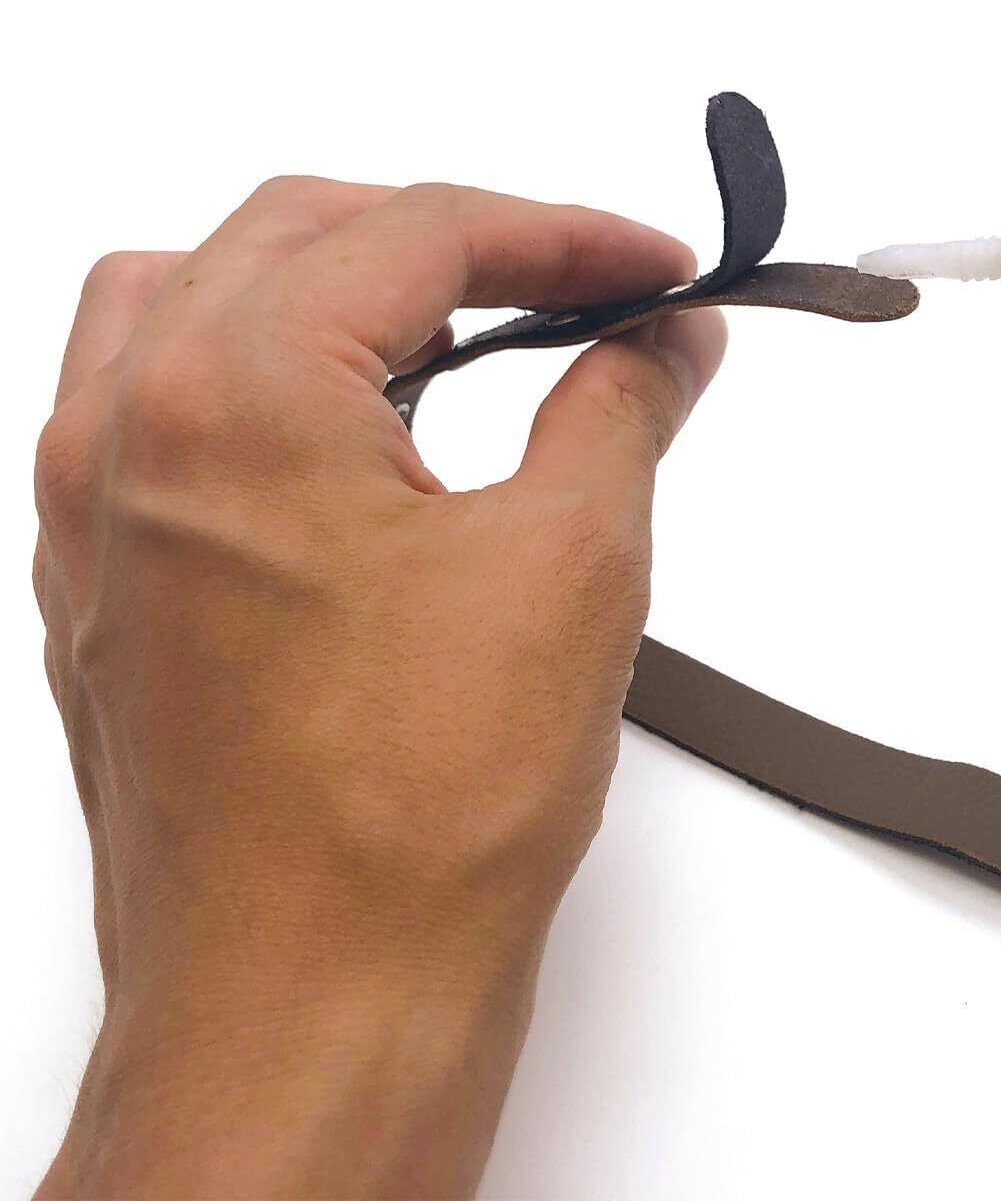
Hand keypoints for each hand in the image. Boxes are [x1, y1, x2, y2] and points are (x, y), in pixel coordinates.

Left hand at [32, 178, 724, 1197]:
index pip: (419, 230)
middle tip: (584, 284)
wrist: (311, 1009)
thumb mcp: (572, 561)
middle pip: (300, 233)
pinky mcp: (107, 587)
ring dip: (337, 283)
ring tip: (457, 326)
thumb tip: (663, 340)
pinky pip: (157, 406)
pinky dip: (262, 367)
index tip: (654, 268)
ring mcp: (98, 514)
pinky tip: (351, 427)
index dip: (566, 233)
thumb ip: (622, 404)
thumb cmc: (409, 820)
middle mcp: (132, 432)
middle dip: (459, 238)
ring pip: (198, 300)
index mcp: (233, 391)